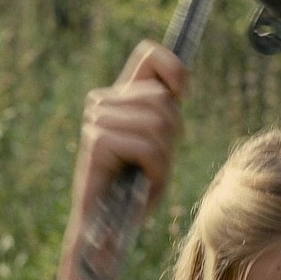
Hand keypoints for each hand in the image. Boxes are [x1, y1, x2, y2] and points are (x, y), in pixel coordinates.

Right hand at [71, 39, 187, 227]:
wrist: (104, 225)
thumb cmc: (135, 186)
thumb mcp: (158, 143)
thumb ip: (165, 113)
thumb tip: (179, 89)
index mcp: (118, 95)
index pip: (148, 54)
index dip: (174, 67)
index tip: (183, 92)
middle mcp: (102, 101)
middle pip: (164, 100)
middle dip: (172, 135)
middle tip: (154, 161)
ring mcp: (97, 119)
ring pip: (159, 124)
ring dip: (163, 158)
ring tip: (145, 173)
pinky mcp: (98, 141)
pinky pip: (149, 148)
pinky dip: (155, 172)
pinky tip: (140, 183)